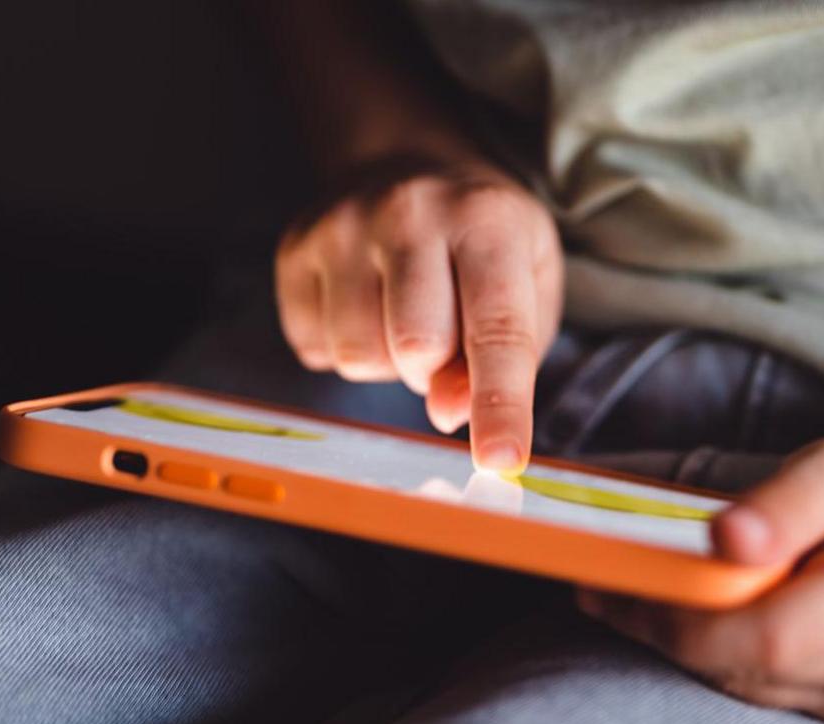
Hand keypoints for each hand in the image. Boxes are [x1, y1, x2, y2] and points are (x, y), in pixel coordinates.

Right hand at [275, 157, 562, 471]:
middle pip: (415, 348)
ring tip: (401, 315)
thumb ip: (507, 356)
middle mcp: (410, 213)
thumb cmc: (481, 242)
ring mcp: (342, 225)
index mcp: (486, 221)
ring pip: (358, 356)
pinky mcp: (295, 249)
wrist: (405, 162)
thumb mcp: (527, 284)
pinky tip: (363, 304)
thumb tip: (450, 414)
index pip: (497, 329)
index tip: (500, 461)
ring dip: (386, 362)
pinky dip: (342, 349)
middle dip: (432, 369)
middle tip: (443, 335)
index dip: (500, 404)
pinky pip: (314, 348)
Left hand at [577, 427, 823, 723]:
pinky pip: (768, 690)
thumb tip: (722, 541)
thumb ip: (784, 504)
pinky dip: (721, 656)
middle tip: (594, 585)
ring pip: (746, 686)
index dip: (680, 620)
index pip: (762, 638)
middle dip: (661, 629)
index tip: (616, 583)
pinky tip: (685, 615)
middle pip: (742, 668)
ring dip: (681, 646)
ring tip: (621, 595)